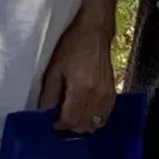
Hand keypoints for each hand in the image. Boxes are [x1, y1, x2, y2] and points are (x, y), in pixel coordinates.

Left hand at [38, 2, 119, 133]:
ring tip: (73, 116)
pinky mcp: (113, 92)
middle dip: (71, 126)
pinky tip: (87, 113)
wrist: (94, 32)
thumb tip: (45, 112)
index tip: (52, 122)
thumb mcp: (54, 69)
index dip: (60, 126)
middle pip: (84, 125)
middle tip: (61, 119)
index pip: (70, 120)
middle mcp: (97, 96)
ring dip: (84, 124)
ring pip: (96, 123)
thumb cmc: (72, 47)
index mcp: (81, 90)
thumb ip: (49, 94)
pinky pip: (106, 115)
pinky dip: (95, 118)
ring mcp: (107, 95)